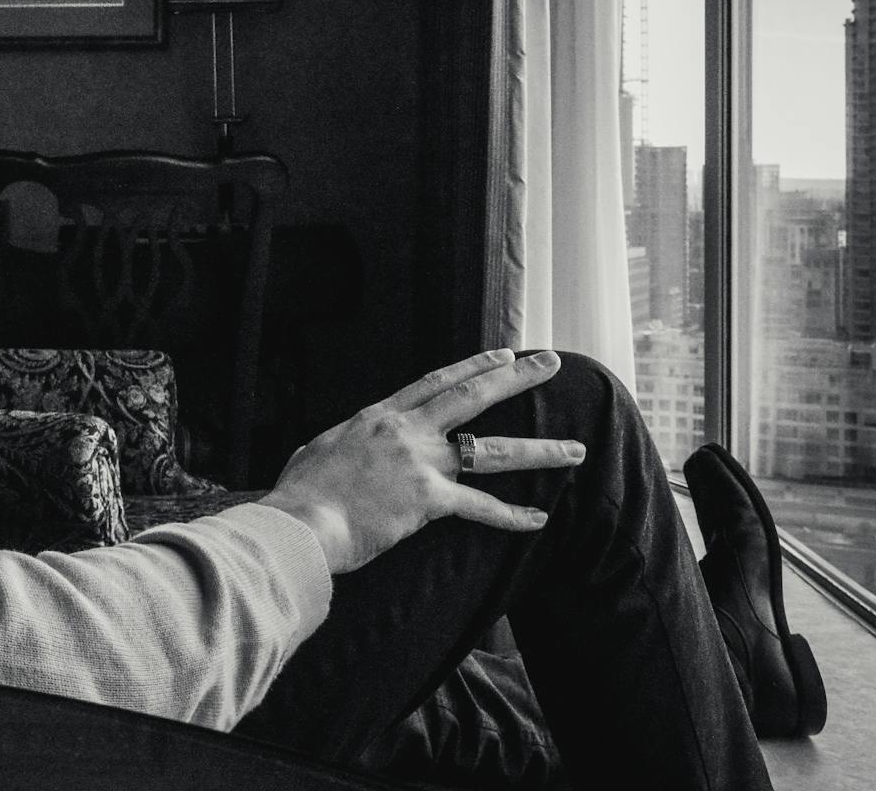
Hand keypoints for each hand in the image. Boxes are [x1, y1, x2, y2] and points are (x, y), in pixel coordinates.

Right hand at [258, 348, 583, 573]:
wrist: (301, 521)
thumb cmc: (300, 492)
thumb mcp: (317, 450)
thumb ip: (342, 443)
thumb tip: (340, 446)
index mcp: (381, 416)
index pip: (437, 382)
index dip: (474, 366)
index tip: (504, 354)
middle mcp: (407, 430)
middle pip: (474, 396)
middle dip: (518, 378)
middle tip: (551, 363)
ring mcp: (421, 462)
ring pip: (492, 451)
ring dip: (539, 450)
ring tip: (576, 450)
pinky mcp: (428, 500)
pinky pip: (480, 508)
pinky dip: (511, 516)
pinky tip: (538, 519)